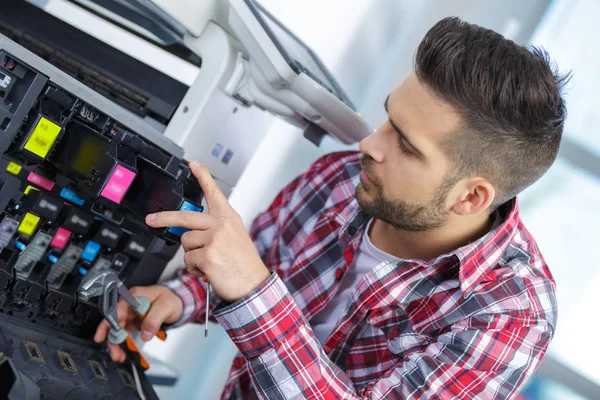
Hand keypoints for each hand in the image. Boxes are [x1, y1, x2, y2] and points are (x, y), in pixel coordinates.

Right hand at [94, 285, 182, 362]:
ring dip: (116, 344)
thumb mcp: (165, 306)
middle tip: (114, 352)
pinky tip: (123, 352)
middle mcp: (129, 305)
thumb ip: (154, 319)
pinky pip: (124, 334)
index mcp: (135, 296)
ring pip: (117, 330)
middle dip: (112, 338)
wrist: (178, 303)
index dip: (111, 322)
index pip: (118, 308)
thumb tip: (145, 334)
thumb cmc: (172, 299)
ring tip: (119, 356)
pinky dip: (123, 344)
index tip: (111, 335)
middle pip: (114, 321)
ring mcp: (130, 314)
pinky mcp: (133, 322)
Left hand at [145, 161, 269, 302]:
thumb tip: (186, 233)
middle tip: (151, 219)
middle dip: (163, 219)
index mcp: (228, 217)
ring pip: (185, 242)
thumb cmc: (244, 263)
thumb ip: (213, 229)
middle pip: (184, 217)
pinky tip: (209, 270)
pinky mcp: (207, 254)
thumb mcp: (234, 237)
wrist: (253, 284)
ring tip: (208, 262)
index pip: (214, 192)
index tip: (193, 164)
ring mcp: (214, 238)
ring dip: (192, 255)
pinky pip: (188, 260)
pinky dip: (195, 269)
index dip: (202, 176)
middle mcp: (221, 224)